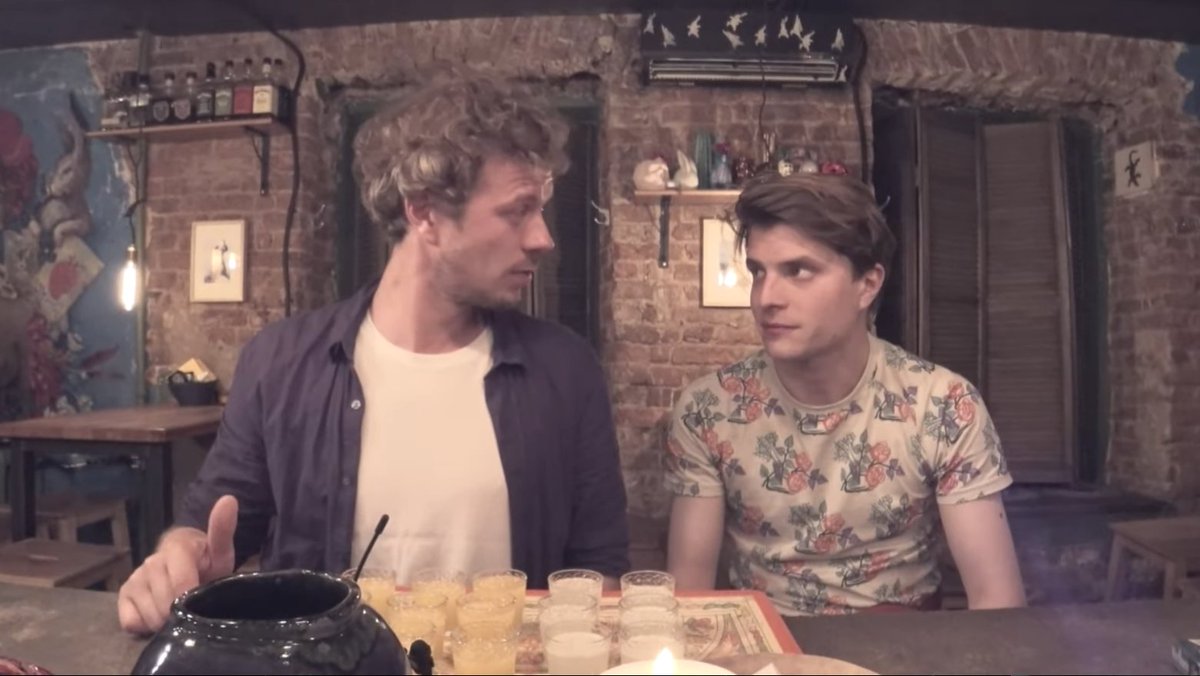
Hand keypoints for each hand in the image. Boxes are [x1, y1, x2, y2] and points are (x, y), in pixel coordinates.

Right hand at [117, 495, 237, 633]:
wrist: (187, 563)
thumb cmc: (206, 560)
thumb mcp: (221, 550)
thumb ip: (223, 529)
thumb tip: (229, 499)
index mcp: (175, 549)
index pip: (180, 583)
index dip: (191, 597)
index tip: (201, 601)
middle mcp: (151, 562)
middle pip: (164, 604)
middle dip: (180, 613)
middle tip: (192, 608)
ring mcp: (135, 578)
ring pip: (149, 616)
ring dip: (165, 621)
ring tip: (177, 609)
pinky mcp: (122, 594)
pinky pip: (131, 622)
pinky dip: (144, 625)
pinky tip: (158, 612)